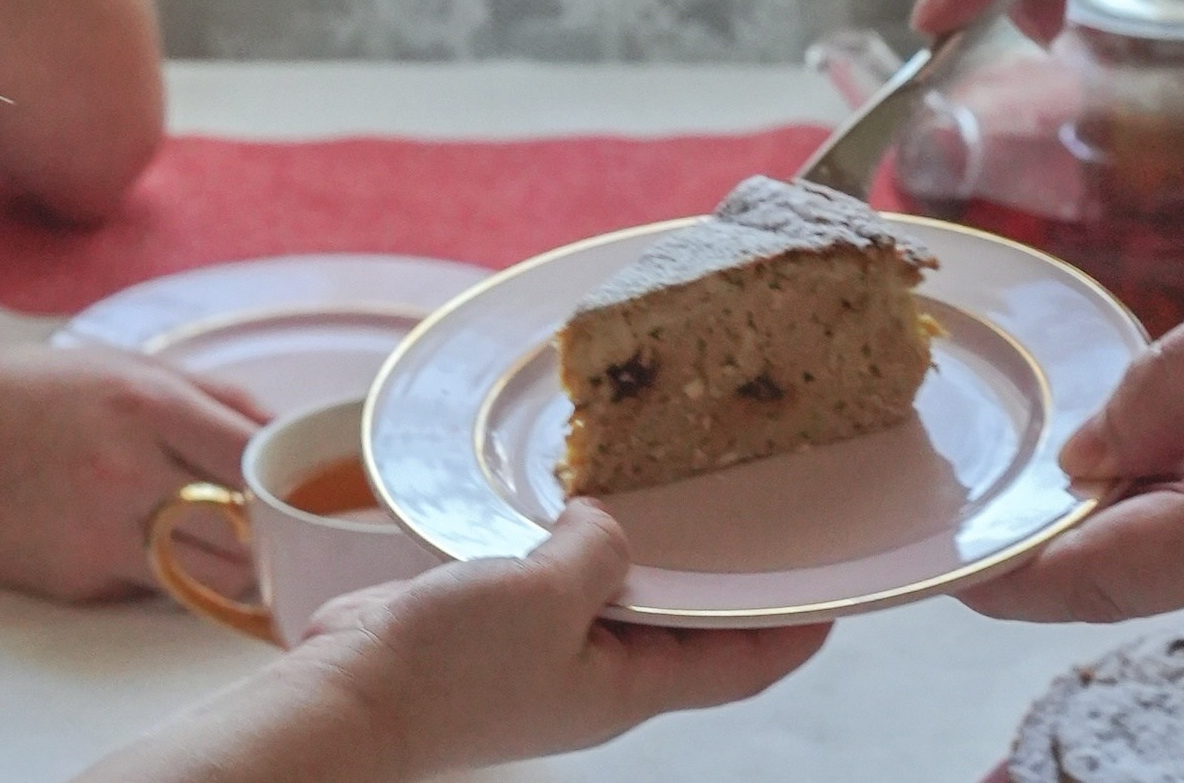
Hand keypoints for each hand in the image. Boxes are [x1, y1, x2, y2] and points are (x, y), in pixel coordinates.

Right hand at [0, 346, 263, 601]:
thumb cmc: (21, 397)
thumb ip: (212, 396)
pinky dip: (176, 575)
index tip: (298, 478)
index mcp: (146, 406)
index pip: (254, 455)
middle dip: (275, 526)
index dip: (287, 473)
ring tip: (241, 542)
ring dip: (239, 563)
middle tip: (285, 521)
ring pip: (213, 571)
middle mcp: (128, 472)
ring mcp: (101, 534)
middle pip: (246, 522)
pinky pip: (155, 587)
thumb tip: (281, 431)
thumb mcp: (120, 366)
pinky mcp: (78, 582)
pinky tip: (168, 549)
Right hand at [296, 502, 829, 776]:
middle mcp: (597, 670)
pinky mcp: (496, 619)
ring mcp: (545, 647)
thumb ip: (600, 550)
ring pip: (620, 589)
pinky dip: (576, 537)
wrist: (345, 700)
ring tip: (680, 482)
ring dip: (645, 545)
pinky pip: (556, 573)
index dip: (795, 630)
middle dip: (725, 576)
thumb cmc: (450, 670)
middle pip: (688, 623)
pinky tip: (579, 492)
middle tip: (764, 506)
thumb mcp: (548, 594)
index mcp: (630, 686)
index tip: (839, 589)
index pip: (740, 665)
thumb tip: (605, 522)